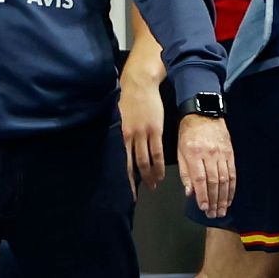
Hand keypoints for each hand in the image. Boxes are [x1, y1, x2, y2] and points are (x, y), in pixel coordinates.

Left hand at [119, 55, 166, 196]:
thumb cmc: (127, 99)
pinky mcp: (155, 131)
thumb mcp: (118, 118)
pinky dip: (159, 166)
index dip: (123, 178)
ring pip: (146, 162)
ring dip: (150, 176)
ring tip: (153, 186)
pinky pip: (157, 153)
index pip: (120, 162)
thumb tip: (118, 148)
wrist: (139, 84)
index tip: (125, 191)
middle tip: (138, 195)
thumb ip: (119, 134)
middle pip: (132, 165)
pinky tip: (161, 174)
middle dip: (136, 181)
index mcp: (119, 135)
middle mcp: (129, 137)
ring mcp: (143, 135)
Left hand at [177, 113, 233, 217]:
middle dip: (214, 201)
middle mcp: (209, 154)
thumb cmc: (188, 133)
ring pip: (225, 180)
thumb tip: (190, 192)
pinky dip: (232, 188)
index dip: (202, 195)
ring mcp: (221, 154)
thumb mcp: (180, 151)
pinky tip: (229, 197)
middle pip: (214, 182)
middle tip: (213, 214)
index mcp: (194, 153)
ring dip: (224, 197)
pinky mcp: (230, 153)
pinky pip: (232, 173)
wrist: (203, 113)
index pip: (200, 179)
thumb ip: (185, 173)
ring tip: (222, 210)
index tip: (203, 207)